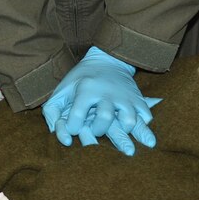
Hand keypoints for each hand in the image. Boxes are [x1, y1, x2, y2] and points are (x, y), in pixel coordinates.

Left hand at [41, 47, 161, 155]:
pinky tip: (133, 127)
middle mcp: (106, 93)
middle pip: (104, 117)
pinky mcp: (138, 99)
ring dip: (122, 131)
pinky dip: (142, 127)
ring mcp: (124, 96)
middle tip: (96, 128)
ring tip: (116, 130)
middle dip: (98, 129)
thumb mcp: (61, 91)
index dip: (72, 127)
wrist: (107, 59)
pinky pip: (146, 116)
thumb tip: (64, 140)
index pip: (76, 117)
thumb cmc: (80, 80)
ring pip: (129, 120)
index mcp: (85, 89)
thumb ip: (52, 114)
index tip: (74, 127)